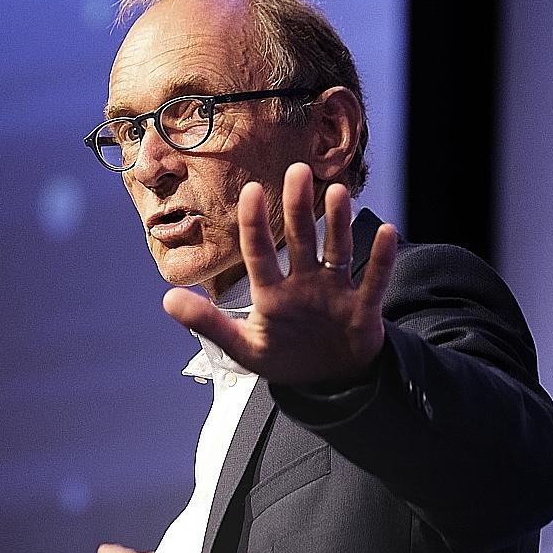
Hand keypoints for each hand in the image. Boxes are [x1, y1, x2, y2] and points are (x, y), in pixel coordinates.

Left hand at [163, 163, 398, 387]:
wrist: (328, 383)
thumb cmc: (285, 358)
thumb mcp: (243, 348)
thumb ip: (208, 324)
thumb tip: (167, 299)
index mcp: (272, 292)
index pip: (258, 252)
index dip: (254, 223)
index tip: (251, 189)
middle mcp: (304, 283)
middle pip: (300, 239)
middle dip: (298, 207)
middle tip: (297, 170)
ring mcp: (334, 292)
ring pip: (336, 250)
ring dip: (338, 223)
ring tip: (337, 191)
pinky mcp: (363, 309)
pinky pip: (373, 280)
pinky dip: (380, 259)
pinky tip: (385, 231)